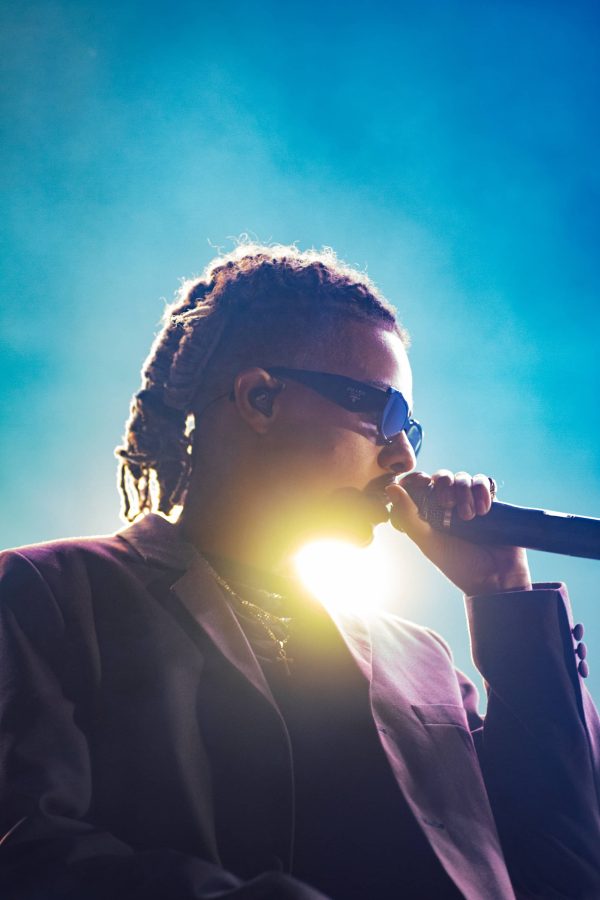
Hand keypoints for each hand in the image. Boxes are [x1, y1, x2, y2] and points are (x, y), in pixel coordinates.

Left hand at [385, 470, 531, 596]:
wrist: (494, 577)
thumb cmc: (457, 564)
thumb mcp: (427, 541)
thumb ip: (408, 516)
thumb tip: (391, 487)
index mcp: (428, 512)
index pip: (419, 484)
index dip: (418, 478)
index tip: (422, 482)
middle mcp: (448, 505)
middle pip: (442, 477)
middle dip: (445, 486)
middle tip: (448, 505)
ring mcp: (469, 502)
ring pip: (463, 478)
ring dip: (464, 491)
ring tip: (470, 516)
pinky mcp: (489, 501)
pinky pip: (483, 482)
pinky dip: (482, 490)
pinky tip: (483, 509)